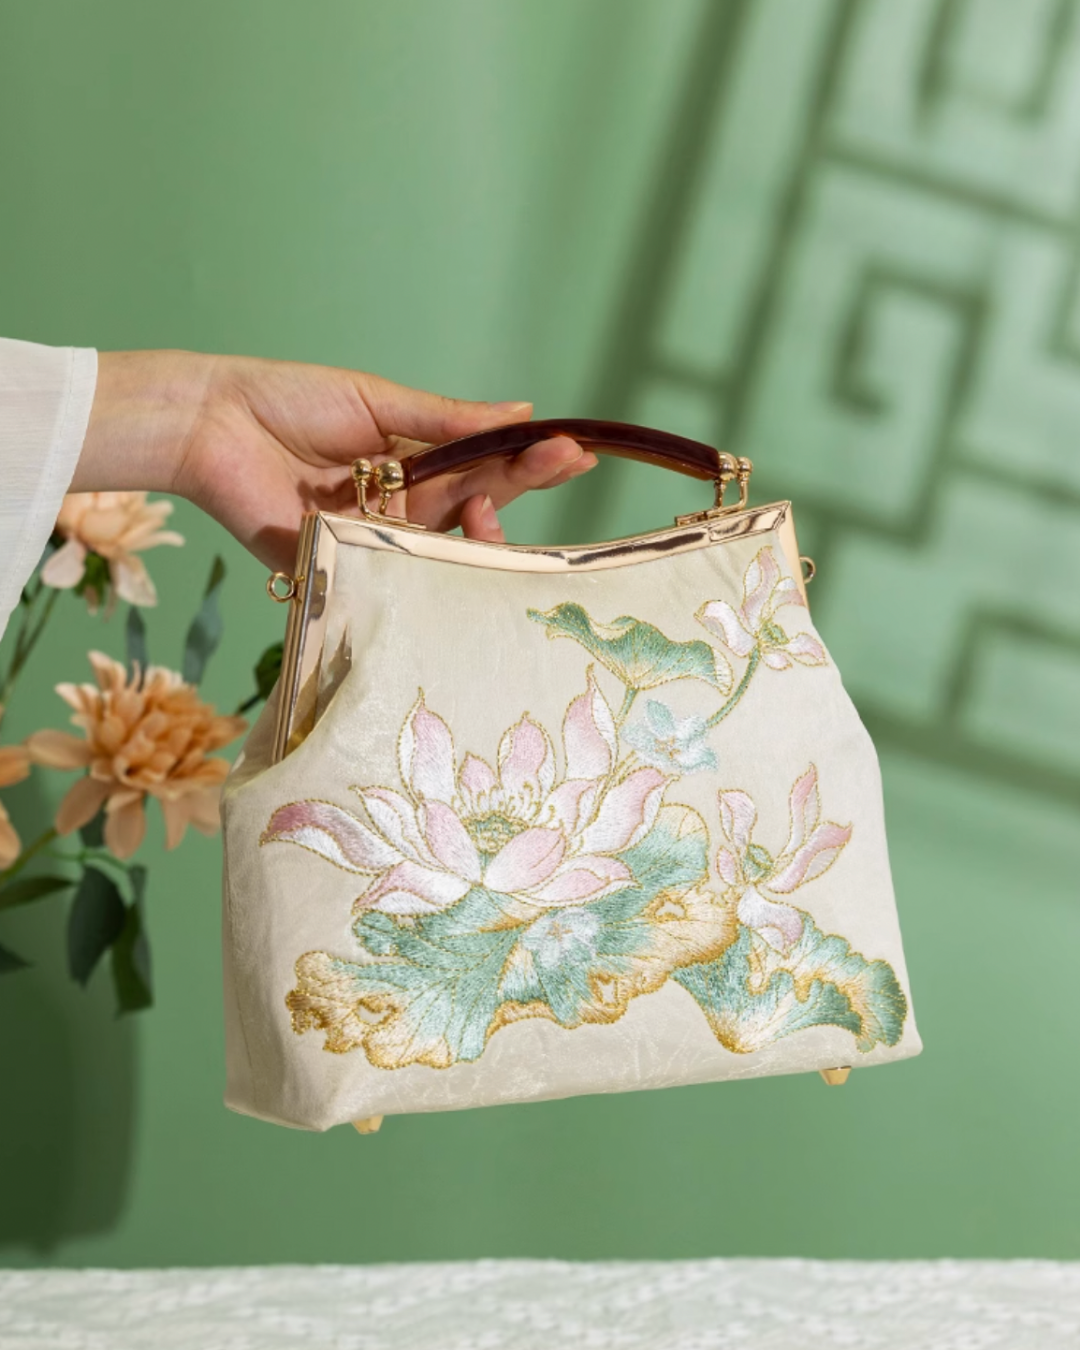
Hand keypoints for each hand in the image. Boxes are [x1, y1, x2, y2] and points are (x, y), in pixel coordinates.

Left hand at [76, 350, 596, 570]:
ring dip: (481, 526)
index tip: (573, 448)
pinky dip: (430, 565)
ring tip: (492, 504)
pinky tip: (462, 547)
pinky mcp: (347, 565)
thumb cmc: (288, 400)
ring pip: (446, 542)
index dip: (526, 460)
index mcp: (411, 460)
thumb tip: (521, 413)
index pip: (482, 464)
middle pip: (474, 502)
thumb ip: (447, 419)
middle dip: (520, 484)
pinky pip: (398, 574)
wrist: (215, 424)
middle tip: (564, 463)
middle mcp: (401, 503)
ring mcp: (377, 537)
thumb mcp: (378, 401)